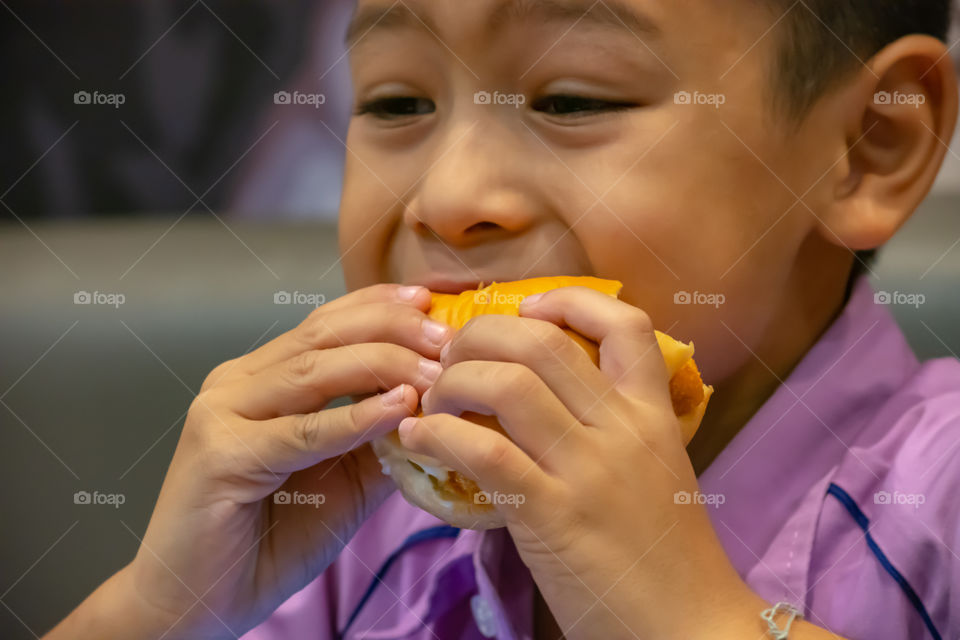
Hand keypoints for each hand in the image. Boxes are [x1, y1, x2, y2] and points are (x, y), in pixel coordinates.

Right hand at [48, 284, 450, 639]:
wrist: (200, 600)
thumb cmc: (271, 539)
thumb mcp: (343, 480)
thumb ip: (379, 439)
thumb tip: (436, 409)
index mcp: (260, 378)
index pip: (325, 324)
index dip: (378, 305)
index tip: (431, 299)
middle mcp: (236, 382)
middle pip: (323, 335)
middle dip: (391, 328)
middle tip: (445, 335)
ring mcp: (222, 413)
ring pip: (313, 372)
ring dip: (382, 365)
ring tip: (434, 372)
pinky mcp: (221, 454)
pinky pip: (301, 431)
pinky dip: (353, 418)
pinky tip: (396, 408)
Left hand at [396, 285, 757, 638]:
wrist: (688, 628)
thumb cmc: (664, 554)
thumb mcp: (654, 472)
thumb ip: (611, 429)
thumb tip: (539, 396)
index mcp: (652, 415)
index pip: (624, 323)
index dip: (568, 300)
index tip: (526, 309)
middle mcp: (624, 430)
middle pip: (542, 342)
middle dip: (480, 336)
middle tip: (451, 358)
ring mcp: (589, 470)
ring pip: (506, 385)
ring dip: (452, 383)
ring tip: (432, 401)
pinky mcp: (552, 515)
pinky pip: (483, 451)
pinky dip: (438, 434)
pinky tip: (417, 439)